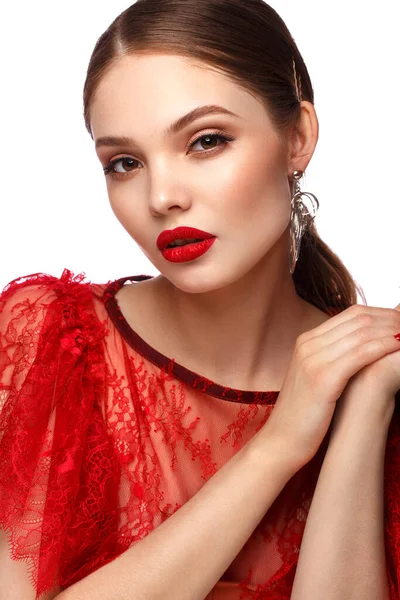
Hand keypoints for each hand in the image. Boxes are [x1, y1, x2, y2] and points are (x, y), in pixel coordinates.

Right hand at [260, 302, 399, 471]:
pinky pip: (360, 354)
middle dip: (392, 321)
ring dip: (392, 332)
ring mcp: (313, 359)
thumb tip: (366, 351)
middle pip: (359, 319)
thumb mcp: (316, 378)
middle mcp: (308, 345)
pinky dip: (384, 347)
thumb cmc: (304, 415)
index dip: (383, 315)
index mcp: (307, 341)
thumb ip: (335, 359)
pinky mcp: (322, 378)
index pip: (352, 314)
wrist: (281, 441)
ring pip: (363, 333)